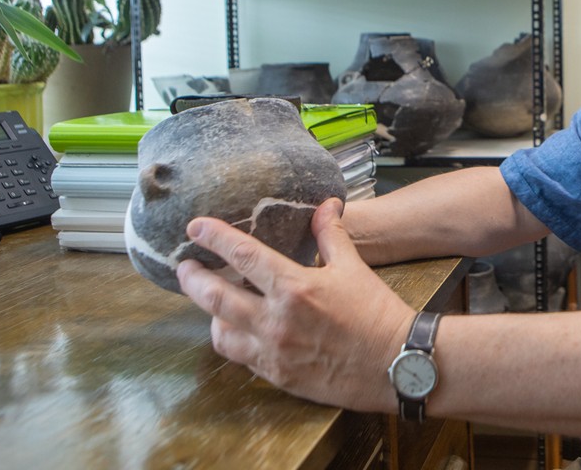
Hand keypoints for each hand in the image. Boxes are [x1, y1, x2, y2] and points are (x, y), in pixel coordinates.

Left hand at [177, 197, 414, 410]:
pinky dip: (234, 339)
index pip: (244, 256)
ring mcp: (273, 352)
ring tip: (215, 301)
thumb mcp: (354, 267)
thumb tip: (325, 206)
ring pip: (220, 332)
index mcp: (295, 288)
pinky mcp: (277, 376)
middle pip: (215, 298)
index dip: (216, 238)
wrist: (395, 364)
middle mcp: (276, 321)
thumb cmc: (377, 313)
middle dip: (193, 279)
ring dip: (212, 314)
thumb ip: (331, 236)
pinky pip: (240, 357)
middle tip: (185, 267)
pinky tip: (240, 328)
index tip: (196, 227)